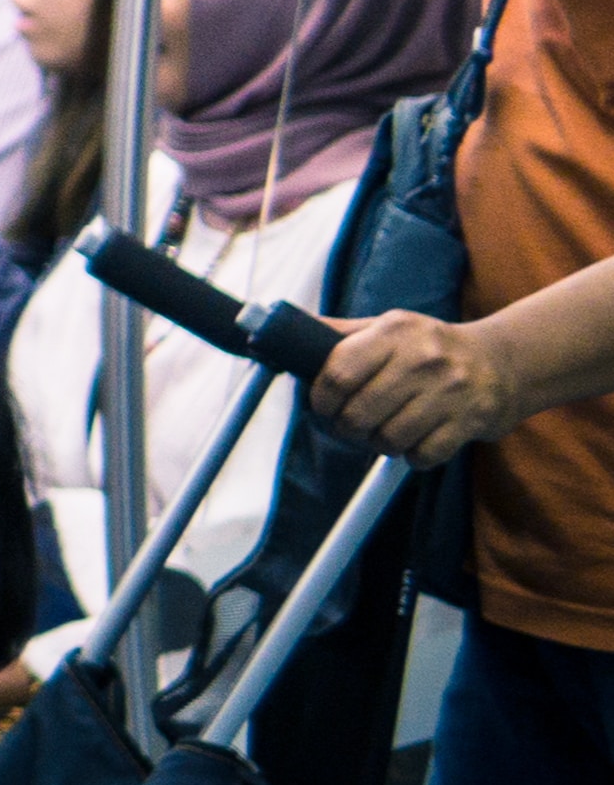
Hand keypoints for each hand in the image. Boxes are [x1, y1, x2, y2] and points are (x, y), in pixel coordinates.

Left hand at [316, 308, 526, 463]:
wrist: (505, 361)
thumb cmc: (431, 346)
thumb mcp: (387, 328)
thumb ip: (339, 334)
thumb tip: (279, 332)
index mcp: (394, 331)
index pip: (337, 374)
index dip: (320, 400)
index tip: (321, 407)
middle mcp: (423, 358)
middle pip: (358, 414)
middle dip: (346, 429)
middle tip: (351, 427)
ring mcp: (450, 391)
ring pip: (388, 439)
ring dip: (379, 444)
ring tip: (385, 431)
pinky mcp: (471, 421)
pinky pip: (422, 456)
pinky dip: (412, 456)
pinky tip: (416, 440)